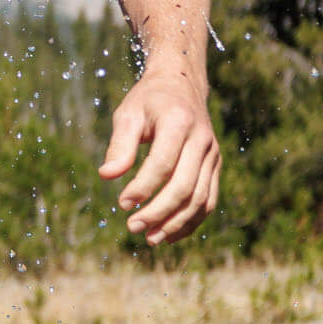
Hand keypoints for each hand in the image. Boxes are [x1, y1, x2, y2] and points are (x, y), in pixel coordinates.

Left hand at [98, 68, 219, 245]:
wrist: (182, 84)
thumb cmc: (148, 100)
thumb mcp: (128, 114)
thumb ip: (119, 145)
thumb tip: (106, 176)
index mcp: (178, 122)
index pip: (163, 164)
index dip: (142, 187)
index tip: (121, 203)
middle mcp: (202, 140)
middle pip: (184, 186)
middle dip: (158, 212)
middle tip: (132, 227)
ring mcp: (213, 155)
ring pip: (200, 199)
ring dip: (176, 223)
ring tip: (150, 238)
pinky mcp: (216, 166)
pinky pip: (208, 200)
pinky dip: (191, 221)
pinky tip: (170, 234)